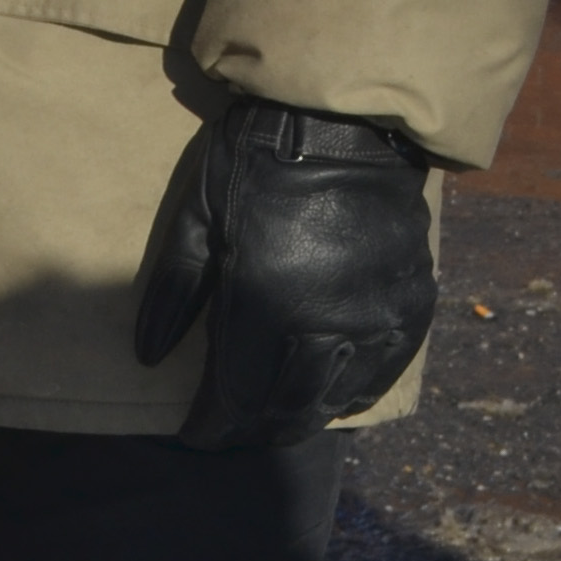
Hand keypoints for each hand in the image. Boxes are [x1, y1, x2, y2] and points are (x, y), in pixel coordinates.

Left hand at [134, 97, 438, 450]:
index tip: (193, 435)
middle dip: (252, 430)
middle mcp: (329, 324)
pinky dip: (350, 395)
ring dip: (299, 417)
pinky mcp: (413, 308)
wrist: (346, 126)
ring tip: (271, 421)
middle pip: (287, 409)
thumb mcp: (196, 221)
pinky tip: (328, 397)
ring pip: (335, 400)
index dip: (212, 425)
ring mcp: (378, 320)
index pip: (236, 395)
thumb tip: (147, 358)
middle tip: (229, 433)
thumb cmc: (255, 167)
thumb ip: (171, 294)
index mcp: (266, 304)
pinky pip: (382, 376)